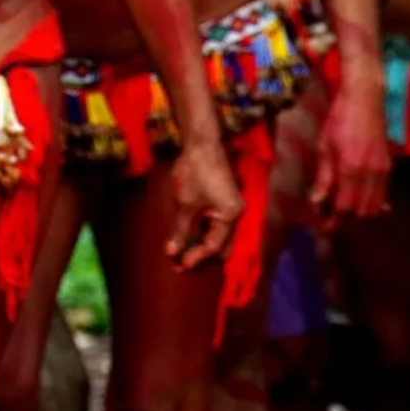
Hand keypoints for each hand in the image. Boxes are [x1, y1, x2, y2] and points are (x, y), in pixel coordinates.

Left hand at [165, 139, 240, 268]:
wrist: (201, 145)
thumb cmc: (194, 173)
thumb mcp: (185, 204)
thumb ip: (181, 230)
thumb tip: (172, 252)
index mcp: (231, 216)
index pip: (214, 246)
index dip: (195, 257)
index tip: (179, 266)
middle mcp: (236, 214)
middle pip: (221, 244)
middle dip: (201, 255)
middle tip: (180, 266)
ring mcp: (232, 207)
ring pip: (218, 234)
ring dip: (201, 244)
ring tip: (181, 254)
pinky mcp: (224, 201)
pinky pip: (216, 223)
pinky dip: (203, 232)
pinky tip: (189, 237)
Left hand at [312, 84, 392, 226]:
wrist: (365, 101)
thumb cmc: (339, 121)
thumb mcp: (324, 147)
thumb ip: (323, 177)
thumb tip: (316, 201)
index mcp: (351, 169)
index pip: (344, 207)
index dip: (331, 220)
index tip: (318, 225)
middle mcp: (371, 174)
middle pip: (361, 211)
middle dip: (344, 220)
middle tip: (325, 220)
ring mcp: (383, 171)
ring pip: (374, 206)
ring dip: (357, 214)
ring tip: (337, 212)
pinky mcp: (388, 167)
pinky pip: (383, 194)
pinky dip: (372, 204)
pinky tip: (358, 203)